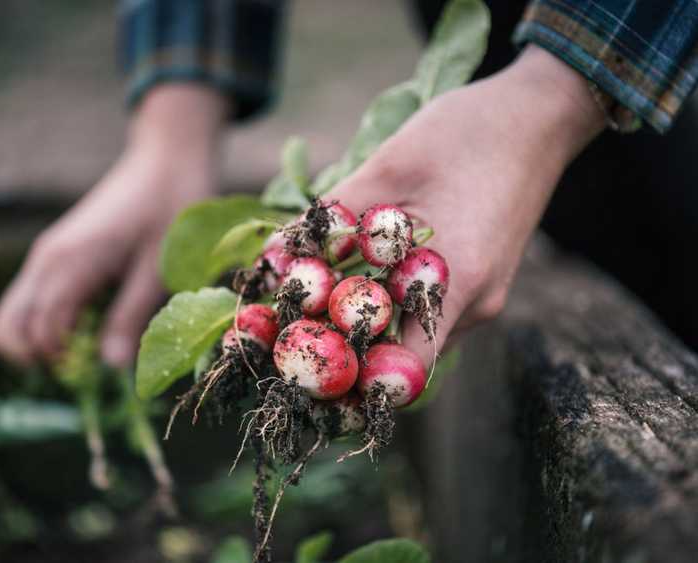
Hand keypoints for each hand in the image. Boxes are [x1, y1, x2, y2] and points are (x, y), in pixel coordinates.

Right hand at [0, 84, 229, 367]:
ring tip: (94, 340)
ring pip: (16, 315)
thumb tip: (111, 367)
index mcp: (69, 263)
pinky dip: (53, 321)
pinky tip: (95, 318)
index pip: (37, 334)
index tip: (104, 365)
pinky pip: (36, 299)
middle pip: (7, 329)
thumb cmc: (172, 210)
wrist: (167, 160)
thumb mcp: (160, 269)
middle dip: (42, 358)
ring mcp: (48, 254)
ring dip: (44, 341)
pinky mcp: (59, 253)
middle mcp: (46, 260)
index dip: (65, 362)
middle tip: (91, 360)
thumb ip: (131, 317)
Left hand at [328, 46, 605, 365]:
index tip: (304, 360)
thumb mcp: (390, 167)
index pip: (405, 371)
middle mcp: (477, 304)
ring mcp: (483, 295)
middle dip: (350, 349)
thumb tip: (274, 257)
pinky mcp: (481, 281)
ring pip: (415, 333)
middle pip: (405, 357)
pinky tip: (364, 275)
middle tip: (298, 328)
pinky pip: (431, 310)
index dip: (354, 378)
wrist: (538, 115)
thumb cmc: (467, 134)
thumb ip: (332, 218)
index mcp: (458, 282)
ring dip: (371, 322)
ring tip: (320, 299)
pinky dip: (394, 303)